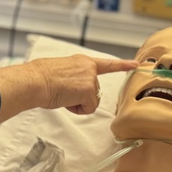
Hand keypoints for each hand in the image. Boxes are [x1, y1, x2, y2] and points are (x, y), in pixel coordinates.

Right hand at [0, 55, 138, 121]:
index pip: (106, 64)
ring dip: (77, 103)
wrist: (35, 81)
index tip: (137, 64)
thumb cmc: (40, 78)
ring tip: (62, 95)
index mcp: (82, 61)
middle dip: (81, 97)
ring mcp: (90, 79)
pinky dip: (76, 109)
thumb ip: (73, 77)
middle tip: (63, 92)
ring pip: (91, 102)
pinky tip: (66, 100)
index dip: (123, 65)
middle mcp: (89, 68)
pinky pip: (87, 109)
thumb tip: (71, 89)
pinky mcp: (88, 91)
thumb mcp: (60, 72)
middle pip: (94, 92)